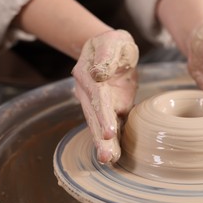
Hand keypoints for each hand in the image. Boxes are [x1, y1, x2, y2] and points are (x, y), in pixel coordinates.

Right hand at [72, 30, 138, 162]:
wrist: (113, 50)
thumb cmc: (112, 44)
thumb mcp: (112, 42)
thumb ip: (106, 56)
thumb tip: (98, 74)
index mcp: (87, 76)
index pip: (96, 97)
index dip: (102, 114)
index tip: (109, 130)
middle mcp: (89, 93)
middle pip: (94, 117)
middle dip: (101, 137)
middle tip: (107, 156)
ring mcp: (99, 103)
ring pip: (100, 125)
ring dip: (105, 143)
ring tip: (110, 160)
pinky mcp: (112, 107)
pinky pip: (112, 124)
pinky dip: (114, 140)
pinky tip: (116, 155)